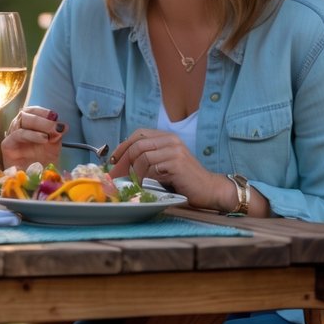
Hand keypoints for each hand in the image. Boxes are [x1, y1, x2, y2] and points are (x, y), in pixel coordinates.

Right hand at [0, 106, 63, 169]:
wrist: (36, 183)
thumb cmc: (43, 163)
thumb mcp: (54, 147)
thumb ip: (56, 135)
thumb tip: (63, 126)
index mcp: (28, 126)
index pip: (31, 111)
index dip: (42, 111)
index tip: (54, 116)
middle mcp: (18, 129)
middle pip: (25, 114)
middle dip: (43, 119)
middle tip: (57, 127)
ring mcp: (12, 137)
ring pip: (20, 121)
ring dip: (38, 124)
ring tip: (51, 134)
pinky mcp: (7, 146)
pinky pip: (17, 135)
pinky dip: (31, 134)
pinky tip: (43, 139)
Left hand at [109, 128, 229, 211]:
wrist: (209, 189)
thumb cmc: (185, 179)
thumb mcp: (165, 163)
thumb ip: (149, 157)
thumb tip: (121, 162)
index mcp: (167, 137)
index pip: (139, 134)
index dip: (123, 146)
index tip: (113, 159)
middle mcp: (171, 140)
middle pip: (138, 145)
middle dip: (123, 160)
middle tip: (116, 174)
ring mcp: (174, 151)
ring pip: (142, 157)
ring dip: (135, 172)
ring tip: (135, 183)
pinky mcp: (176, 164)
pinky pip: (152, 169)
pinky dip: (146, 178)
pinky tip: (148, 185)